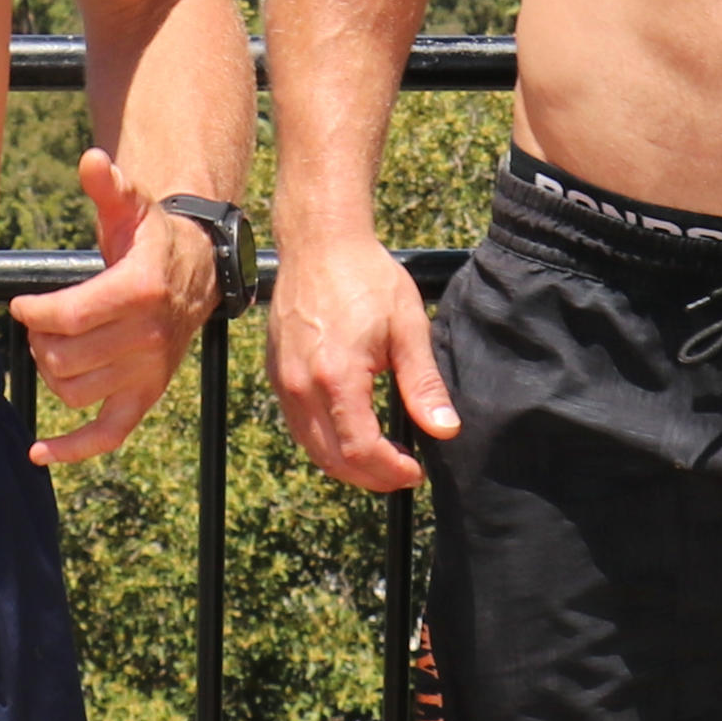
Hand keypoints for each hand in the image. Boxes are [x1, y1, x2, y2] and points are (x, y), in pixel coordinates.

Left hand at [7, 150, 221, 465]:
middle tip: (40, 323)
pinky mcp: (145, 397)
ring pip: (73, 391)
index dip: (33, 313)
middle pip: (63, 357)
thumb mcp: (132, 207)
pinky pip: (108, 435)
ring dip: (50, 372)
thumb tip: (92, 160)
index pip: (68, 316)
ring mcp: (147, 373)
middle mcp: (147, 338)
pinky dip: (73, 449)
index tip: (23, 305)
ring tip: (51, 348)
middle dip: (39, 340)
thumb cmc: (152, 238)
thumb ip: (109, 186)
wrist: (198, 272)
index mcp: (140, 291)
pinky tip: (40, 452)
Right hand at [268, 226, 454, 492]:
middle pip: (333, 459)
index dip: (390, 472)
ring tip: (383, 458)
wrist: (321, 243)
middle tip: (403, 472)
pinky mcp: (276, 373)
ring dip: (347, 464)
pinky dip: (326, 442)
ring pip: (312, 447)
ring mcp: (283, 381)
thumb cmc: (367, 278)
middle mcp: (301, 385)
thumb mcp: (408, 329)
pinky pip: (299, 425)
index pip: (360, 451)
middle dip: (370, 476)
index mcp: (337, 376)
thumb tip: (445, 429)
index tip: (415, 471)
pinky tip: (353, 433)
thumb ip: (424, 384)